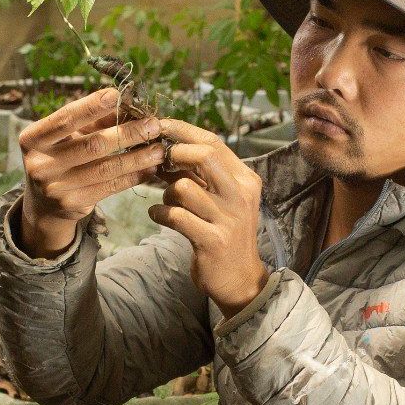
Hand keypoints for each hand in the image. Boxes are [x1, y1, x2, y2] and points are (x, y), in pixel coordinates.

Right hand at [14, 89, 168, 255]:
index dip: (92, 106)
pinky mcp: (73, 204)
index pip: (65, 118)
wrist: (44, 203)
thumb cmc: (60, 157)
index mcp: (32, 138)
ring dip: (137, 157)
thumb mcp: (67, 137)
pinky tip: (150, 169)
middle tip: (153, 125)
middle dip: (127, 133)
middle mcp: (40, 164)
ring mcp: (55, 187)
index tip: (118, 94)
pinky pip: (110, 187)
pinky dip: (133, 176)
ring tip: (159, 149)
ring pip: (105, 168)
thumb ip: (93, 121)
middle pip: (92, 145)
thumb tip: (127, 104)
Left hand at [148, 121, 268, 316]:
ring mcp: (228, 218)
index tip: (159, 126)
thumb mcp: (221, 199)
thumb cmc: (223, 232)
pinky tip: (158, 215)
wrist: (239, 278)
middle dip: (174, 155)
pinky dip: (159, 213)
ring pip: (183, 187)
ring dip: (166, 193)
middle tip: (161, 167)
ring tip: (167, 202)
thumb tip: (165, 148)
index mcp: (245, 179)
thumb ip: (201, 175)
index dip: (182, 130)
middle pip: (204, 155)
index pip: (213, 142)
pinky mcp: (213, 240)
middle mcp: (241, 194)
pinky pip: (175, 216)